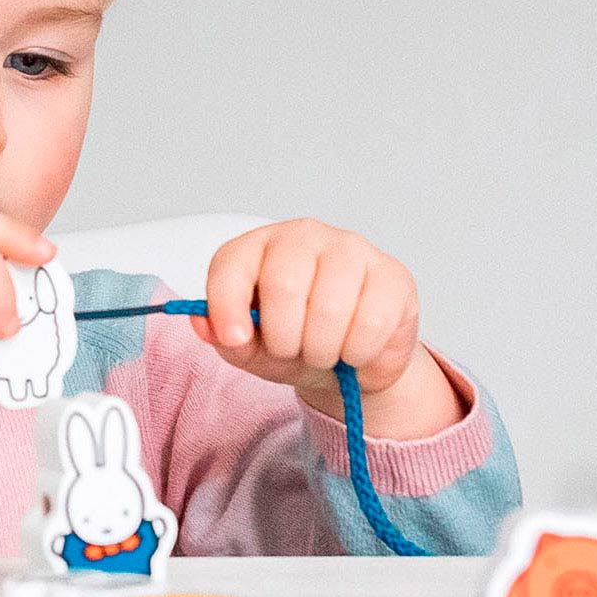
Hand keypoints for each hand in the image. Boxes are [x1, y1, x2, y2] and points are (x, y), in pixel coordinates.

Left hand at [189, 218, 466, 438]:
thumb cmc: (295, 343)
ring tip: (323, 353)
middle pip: (284, 284)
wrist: (352, 360)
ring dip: (321, 350)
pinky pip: (370, 321)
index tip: (235, 339)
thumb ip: (224, 336)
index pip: (232, 264)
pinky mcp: (391, 274)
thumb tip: (205, 324)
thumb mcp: (252, 348)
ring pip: (330, 306)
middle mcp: (303, 235)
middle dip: (284, 338)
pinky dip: (357, 353)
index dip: (227, 305)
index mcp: (259, 247)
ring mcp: (351, 249)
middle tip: (292, 352)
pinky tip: (354, 350)